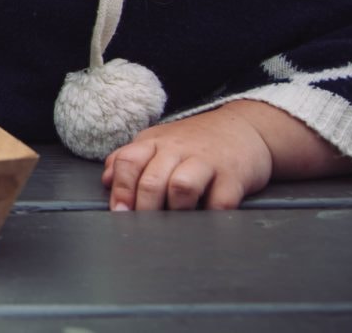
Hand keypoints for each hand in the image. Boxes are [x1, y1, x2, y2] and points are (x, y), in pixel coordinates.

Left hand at [101, 102, 274, 210]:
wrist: (245, 127)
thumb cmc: (197, 141)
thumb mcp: (158, 141)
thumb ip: (130, 159)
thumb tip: (106, 180)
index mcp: (155, 142)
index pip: (128, 161)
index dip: (120, 189)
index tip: (119, 212)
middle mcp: (178, 150)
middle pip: (152, 180)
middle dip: (143, 207)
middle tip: (143, 225)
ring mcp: (207, 162)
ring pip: (181, 186)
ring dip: (174, 209)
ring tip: (174, 220)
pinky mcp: (235, 177)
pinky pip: (220, 201)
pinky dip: (210, 214)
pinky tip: (204, 219)